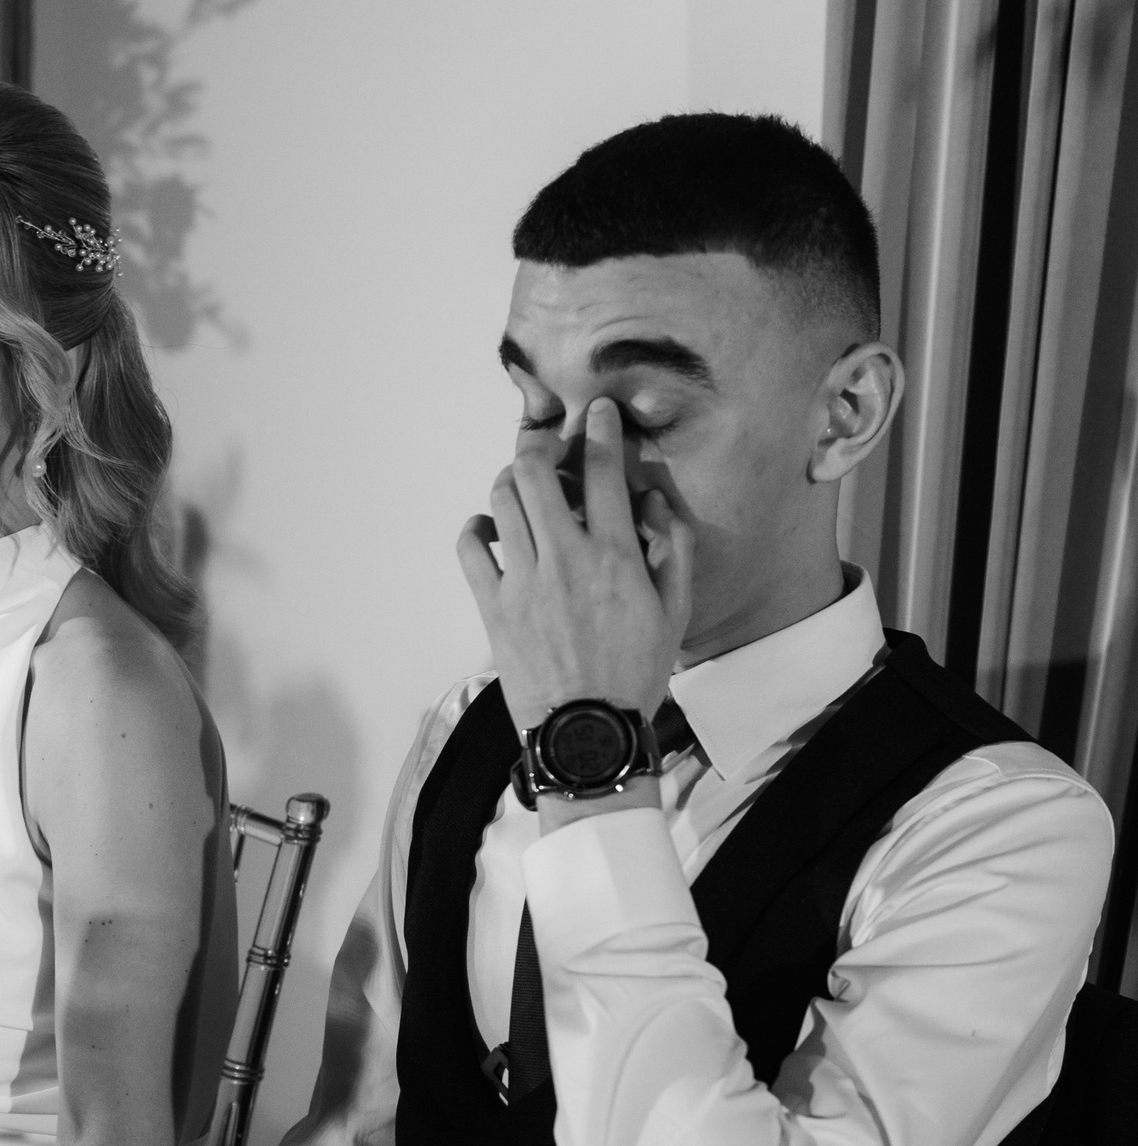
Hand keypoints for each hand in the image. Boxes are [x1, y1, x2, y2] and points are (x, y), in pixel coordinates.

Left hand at [456, 398, 692, 729]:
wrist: (586, 732)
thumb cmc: (633, 675)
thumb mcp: (675, 613)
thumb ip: (671, 550)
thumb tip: (653, 503)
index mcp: (615, 557)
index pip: (603, 472)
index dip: (601, 431)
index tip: (599, 414)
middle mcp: (565, 559)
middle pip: (534, 472)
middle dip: (539, 446)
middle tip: (548, 449)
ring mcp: (523, 581)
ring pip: (500, 500)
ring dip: (508, 482)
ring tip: (521, 488)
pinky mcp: (492, 606)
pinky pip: (470, 548)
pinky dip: (475, 528)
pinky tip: (489, 530)